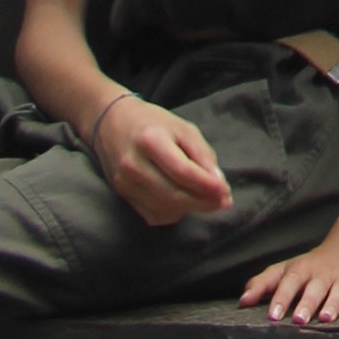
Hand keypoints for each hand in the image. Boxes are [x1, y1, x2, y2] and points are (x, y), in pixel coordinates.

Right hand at [94, 94, 230, 226]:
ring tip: (208, 201)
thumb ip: (202, 154)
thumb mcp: (182, 128)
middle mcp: (134, 165)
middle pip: (173, 195)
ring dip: (190, 210)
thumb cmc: (153, 122)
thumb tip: (218, 183)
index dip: (206, 185)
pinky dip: (173, 213)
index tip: (226, 192)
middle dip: (202, 203)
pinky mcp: (122, 196)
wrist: (112, 123)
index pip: (182, 171)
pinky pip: (153, 215)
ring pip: (164, 210)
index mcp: (151, 140)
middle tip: (223, 201)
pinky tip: (185, 203)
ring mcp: (125, 184)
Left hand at [241, 220, 338, 323]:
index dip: (281, 297)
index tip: (272, 315)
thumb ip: (264, 283)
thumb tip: (242, 301)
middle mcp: (326, 273)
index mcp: (304, 269)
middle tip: (299, 320)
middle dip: (308, 303)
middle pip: (316, 287)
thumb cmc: (313, 265)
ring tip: (327, 318)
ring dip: (334, 303)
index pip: (291, 280)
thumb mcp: (287, 268)